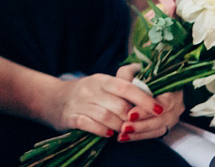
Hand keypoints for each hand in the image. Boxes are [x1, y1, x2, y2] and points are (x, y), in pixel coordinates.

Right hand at [44, 65, 171, 138]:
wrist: (54, 99)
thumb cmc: (87, 94)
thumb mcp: (103, 85)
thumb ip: (124, 89)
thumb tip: (153, 92)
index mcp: (101, 80)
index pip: (126, 86)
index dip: (144, 98)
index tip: (159, 109)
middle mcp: (90, 89)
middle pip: (119, 106)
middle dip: (132, 119)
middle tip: (137, 125)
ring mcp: (79, 103)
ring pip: (106, 117)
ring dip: (119, 127)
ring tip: (122, 131)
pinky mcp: (71, 117)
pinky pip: (89, 125)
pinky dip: (101, 131)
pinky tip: (108, 134)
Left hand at [113, 63, 183, 141]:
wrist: (151, 82)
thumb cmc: (141, 75)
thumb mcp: (133, 70)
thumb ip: (128, 75)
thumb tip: (121, 85)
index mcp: (173, 88)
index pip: (165, 101)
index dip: (148, 110)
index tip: (130, 114)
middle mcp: (177, 104)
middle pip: (163, 118)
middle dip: (143, 124)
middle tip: (124, 127)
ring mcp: (173, 117)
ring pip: (159, 128)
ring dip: (140, 133)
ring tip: (122, 134)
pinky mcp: (166, 126)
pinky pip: (155, 134)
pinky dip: (139, 136)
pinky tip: (124, 137)